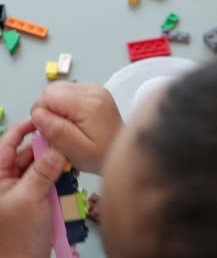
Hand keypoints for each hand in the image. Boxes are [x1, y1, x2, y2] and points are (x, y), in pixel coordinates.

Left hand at [0, 119, 65, 257]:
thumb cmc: (15, 238)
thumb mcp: (30, 199)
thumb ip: (43, 171)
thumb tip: (57, 149)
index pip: (7, 144)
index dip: (24, 129)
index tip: (42, 119)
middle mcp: (6, 182)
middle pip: (28, 155)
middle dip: (47, 150)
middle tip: (65, 145)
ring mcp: (21, 191)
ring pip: (41, 168)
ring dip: (56, 166)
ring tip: (69, 166)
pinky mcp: (35, 200)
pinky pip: (48, 182)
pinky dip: (59, 180)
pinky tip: (68, 179)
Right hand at [31, 82, 122, 174]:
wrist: (124, 151)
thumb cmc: (102, 155)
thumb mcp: (77, 152)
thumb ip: (57, 132)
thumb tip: (38, 114)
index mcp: (89, 104)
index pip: (48, 97)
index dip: (41, 115)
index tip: (49, 132)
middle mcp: (93, 91)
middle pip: (51, 90)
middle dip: (47, 111)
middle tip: (57, 131)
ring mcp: (95, 89)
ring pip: (58, 89)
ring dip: (55, 107)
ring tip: (66, 126)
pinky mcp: (95, 91)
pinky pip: (68, 91)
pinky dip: (64, 105)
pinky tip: (73, 120)